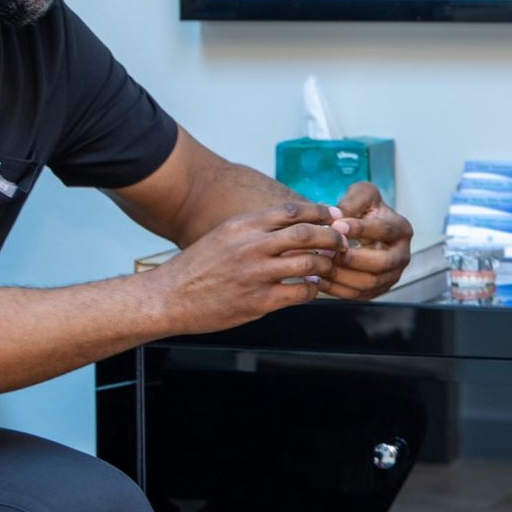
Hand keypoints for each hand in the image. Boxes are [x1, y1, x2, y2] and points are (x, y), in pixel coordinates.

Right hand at [153, 202, 346, 332]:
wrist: (169, 297)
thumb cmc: (196, 268)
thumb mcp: (223, 236)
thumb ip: (254, 230)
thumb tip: (287, 225)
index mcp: (243, 225)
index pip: (292, 211)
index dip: (318, 212)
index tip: (332, 216)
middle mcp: (252, 245)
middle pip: (306, 233)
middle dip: (331, 236)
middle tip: (342, 241)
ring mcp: (257, 274)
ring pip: (309, 262)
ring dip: (326, 264)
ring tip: (330, 266)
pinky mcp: (259, 301)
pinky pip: (300, 292)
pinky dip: (312, 289)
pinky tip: (311, 288)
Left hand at [317, 182, 413, 300]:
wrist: (363, 230)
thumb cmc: (363, 209)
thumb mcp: (361, 196)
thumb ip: (352, 202)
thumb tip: (337, 217)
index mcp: (401, 229)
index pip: (384, 230)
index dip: (361, 229)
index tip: (336, 225)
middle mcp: (402, 255)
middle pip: (381, 263)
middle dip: (352, 258)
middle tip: (327, 250)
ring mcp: (391, 276)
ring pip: (369, 283)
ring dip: (342, 275)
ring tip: (318, 264)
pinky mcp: (376, 290)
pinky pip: (356, 295)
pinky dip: (336, 289)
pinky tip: (317, 278)